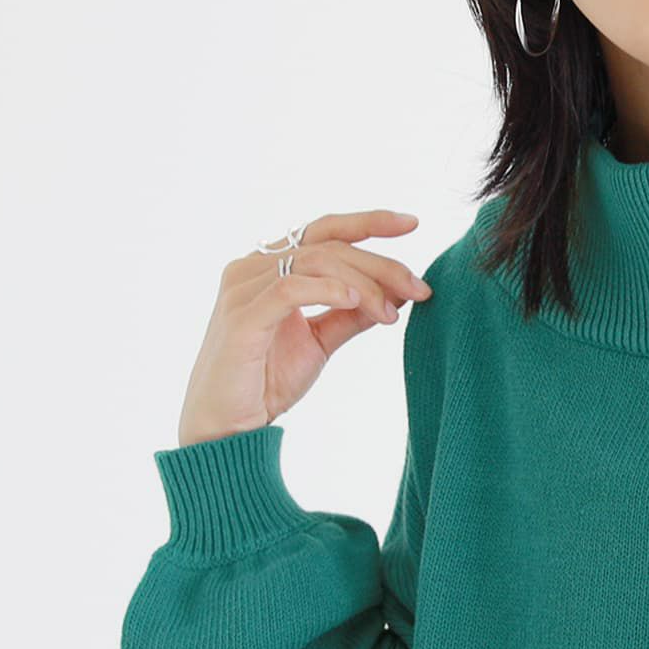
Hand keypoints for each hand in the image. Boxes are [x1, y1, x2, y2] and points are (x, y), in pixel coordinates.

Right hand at [174, 209, 433, 448]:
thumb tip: (394, 297)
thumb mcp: (319, 343)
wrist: (227, 426)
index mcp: (270, 267)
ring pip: (314, 263)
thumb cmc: (265, 381)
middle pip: (328, 246)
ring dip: (363, 284)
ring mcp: (243, 289)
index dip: (368, 222)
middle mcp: (253, 267)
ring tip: (393, 312)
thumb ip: (349, 316)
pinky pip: (288, 289)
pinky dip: (325, 289)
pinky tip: (354, 301)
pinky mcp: (242, 317)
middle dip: (381, 264)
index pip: (324, 231)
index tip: (412, 224)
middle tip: (421, 289)